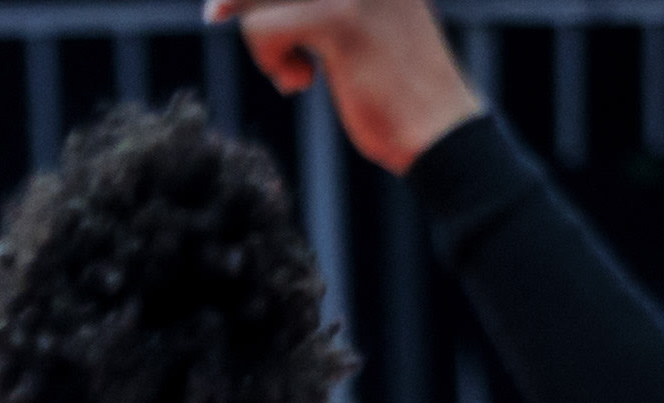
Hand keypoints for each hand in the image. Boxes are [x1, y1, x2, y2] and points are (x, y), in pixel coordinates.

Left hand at [214, 0, 483, 169]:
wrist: (438, 128)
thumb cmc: (394, 86)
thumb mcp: (356, 27)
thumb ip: (314, 5)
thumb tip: (226, 2)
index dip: (258, 2)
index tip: (248, 22)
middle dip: (259, 18)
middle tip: (284, 61)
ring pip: (258, 0)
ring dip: (265, 44)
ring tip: (297, 75)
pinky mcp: (340, 18)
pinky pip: (261, 28)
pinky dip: (270, 62)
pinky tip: (301, 83)